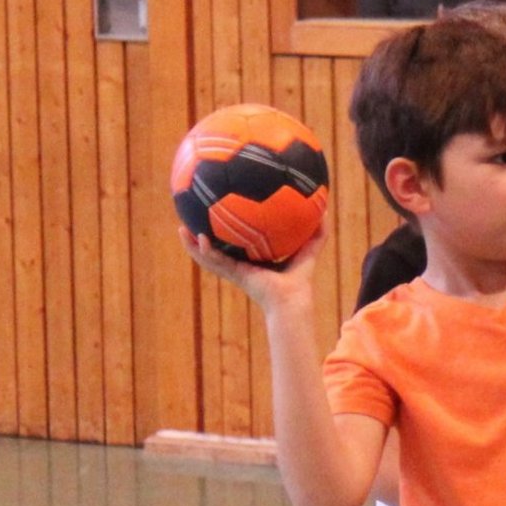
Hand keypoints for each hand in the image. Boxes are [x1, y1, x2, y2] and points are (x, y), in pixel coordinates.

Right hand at [178, 224, 325, 311]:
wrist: (293, 298)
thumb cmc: (301, 278)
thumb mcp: (309, 248)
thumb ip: (317, 230)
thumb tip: (325, 208)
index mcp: (254, 259)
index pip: (236, 243)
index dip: (226, 231)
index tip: (218, 215)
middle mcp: (240, 265)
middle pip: (216, 249)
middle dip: (202, 237)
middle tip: (190, 220)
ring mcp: (234, 271)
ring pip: (207, 257)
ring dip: (192, 245)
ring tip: (181, 228)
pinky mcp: (233, 275)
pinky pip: (214, 262)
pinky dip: (204, 252)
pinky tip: (198, 237)